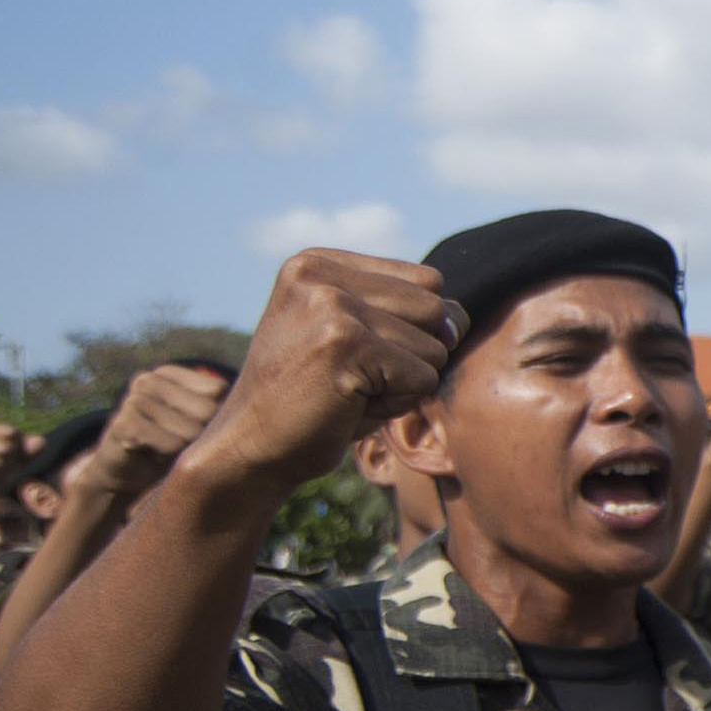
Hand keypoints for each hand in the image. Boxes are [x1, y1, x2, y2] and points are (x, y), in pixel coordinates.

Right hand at [78, 362, 232, 501]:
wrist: (123, 473)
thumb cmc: (168, 446)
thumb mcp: (197, 422)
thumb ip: (219, 407)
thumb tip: (265, 404)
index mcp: (168, 374)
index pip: (219, 389)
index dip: (219, 416)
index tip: (200, 429)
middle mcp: (148, 380)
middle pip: (208, 410)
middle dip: (202, 437)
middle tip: (181, 445)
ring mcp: (132, 399)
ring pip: (190, 431)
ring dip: (184, 450)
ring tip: (166, 450)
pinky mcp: (123, 424)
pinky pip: (170, 444)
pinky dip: (168, 457)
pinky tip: (152, 456)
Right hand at [190, 249, 457, 500]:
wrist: (251, 447)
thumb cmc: (313, 398)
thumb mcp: (354, 338)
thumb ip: (407, 314)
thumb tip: (460, 317)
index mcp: (317, 262)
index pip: (427, 282)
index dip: (412, 329)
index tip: (351, 353)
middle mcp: (319, 274)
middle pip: (436, 309)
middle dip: (413, 355)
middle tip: (353, 377)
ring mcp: (330, 304)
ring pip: (435, 347)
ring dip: (403, 383)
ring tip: (347, 392)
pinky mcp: (345, 343)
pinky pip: (423, 378)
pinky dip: (396, 404)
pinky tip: (347, 406)